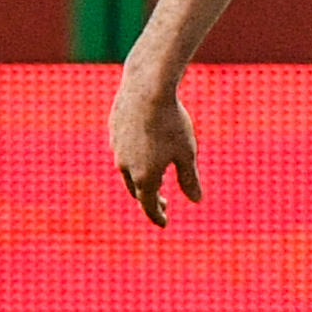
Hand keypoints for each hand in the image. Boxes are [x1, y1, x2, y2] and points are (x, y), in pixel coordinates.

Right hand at [110, 68, 202, 226]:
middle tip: (164, 203)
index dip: (157, 215)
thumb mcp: (186, 153)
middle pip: (136, 190)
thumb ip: (190, 179)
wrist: (147, 89)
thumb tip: (196, 200)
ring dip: (141, 179)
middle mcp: (126, 166)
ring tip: (157, 177)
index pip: (149, 205)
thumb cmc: (171, 123)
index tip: (164, 223)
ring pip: (127, 170)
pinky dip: (135, 158)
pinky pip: (124, 150)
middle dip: (150, 199)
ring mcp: (117, 148)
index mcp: (144, 176)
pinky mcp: (114, 130)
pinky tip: (145, 150)